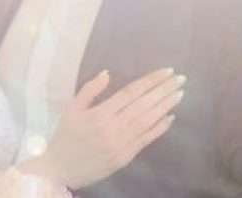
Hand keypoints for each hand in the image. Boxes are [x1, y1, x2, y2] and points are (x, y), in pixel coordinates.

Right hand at [18, 67, 184, 189]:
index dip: (151, 81)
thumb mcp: (71, 108)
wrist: (60, 169)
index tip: (166, 71)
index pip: (132, 92)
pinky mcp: (126, 156)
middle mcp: (114, 127)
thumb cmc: (65, 136)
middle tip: (181, 78)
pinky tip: (170, 116)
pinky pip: (147, 139)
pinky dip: (160, 127)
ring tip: (180, 93)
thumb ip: (90, 89)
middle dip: (164, 89)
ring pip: (149, 120)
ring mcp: (122, 143)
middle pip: (144, 104)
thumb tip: (108, 73)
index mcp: (100, 113)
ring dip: (166, 106)